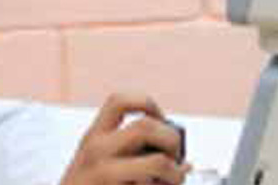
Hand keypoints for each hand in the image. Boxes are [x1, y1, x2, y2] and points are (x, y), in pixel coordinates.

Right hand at [60, 94, 190, 184]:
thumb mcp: (95, 164)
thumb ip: (129, 152)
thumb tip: (184, 163)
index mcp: (93, 137)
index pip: (119, 101)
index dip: (147, 104)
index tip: (160, 121)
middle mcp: (95, 151)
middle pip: (145, 126)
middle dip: (171, 139)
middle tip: (175, 157)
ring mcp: (103, 176)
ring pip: (158, 162)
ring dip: (175, 172)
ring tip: (173, 180)